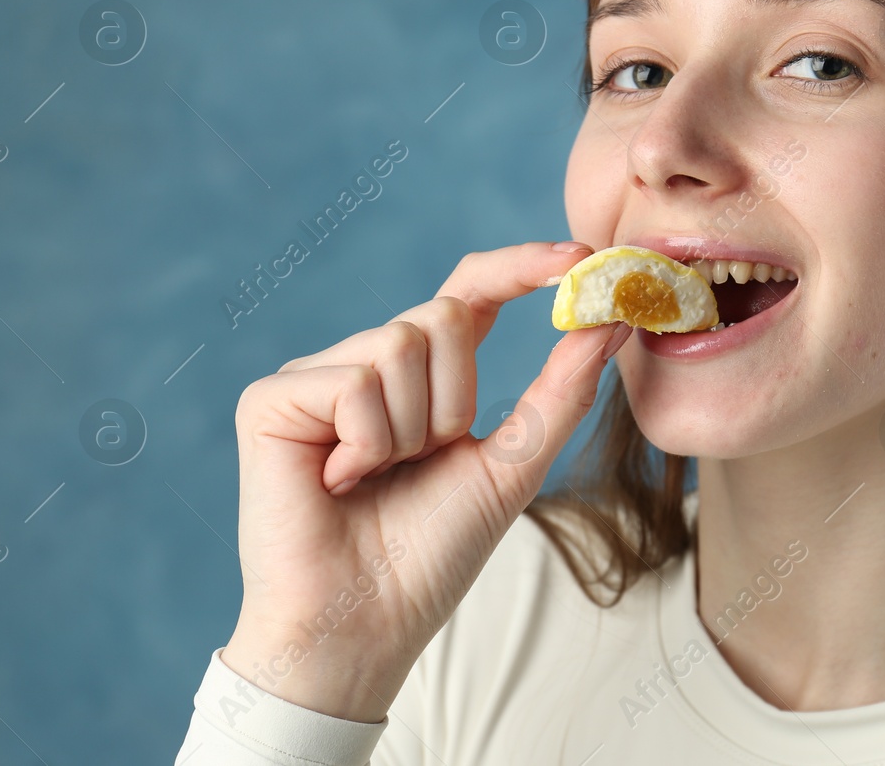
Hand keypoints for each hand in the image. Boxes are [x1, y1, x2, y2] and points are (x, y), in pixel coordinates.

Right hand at [220, 241, 629, 721]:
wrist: (366, 626)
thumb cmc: (432, 555)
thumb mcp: (514, 464)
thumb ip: (562, 389)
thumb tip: (613, 319)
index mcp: (424, 375)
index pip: (472, 292)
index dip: (522, 266)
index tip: (580, 258)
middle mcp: (368, 363)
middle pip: (442, 316)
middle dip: (456, 401)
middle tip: (425, 462)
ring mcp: (316, 377)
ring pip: (398, 344)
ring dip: (411, 430)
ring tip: (377, 478)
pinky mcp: (271, 399)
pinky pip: (353, 381)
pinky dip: (366, 442)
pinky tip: (339, 482)